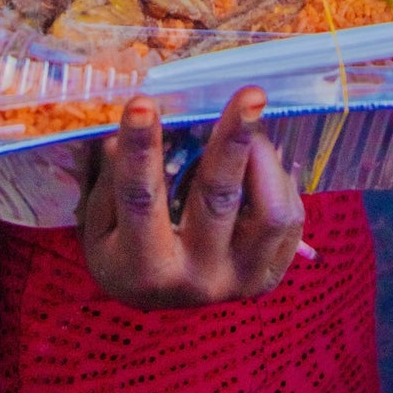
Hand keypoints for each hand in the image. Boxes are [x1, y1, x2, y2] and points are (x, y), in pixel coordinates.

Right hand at [80, 87, 304, 309]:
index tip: (141, 103)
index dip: (140, 149)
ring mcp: (238, 280)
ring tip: (250, 121)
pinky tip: (259, 158)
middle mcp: (196, 279)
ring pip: (271, 212)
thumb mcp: (102, 222)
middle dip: (234, 139)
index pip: (142, 199)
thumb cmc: (123, 248)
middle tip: (250, 95)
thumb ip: (113, 176)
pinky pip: (290, 219)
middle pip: (219, 199)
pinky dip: (277, 179)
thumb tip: (132, 125)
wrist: (160, 298)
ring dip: (263, 156)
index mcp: (142, 268)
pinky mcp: (269, 275)